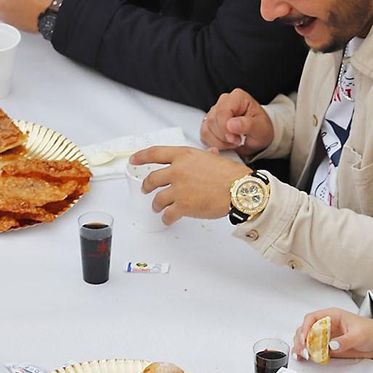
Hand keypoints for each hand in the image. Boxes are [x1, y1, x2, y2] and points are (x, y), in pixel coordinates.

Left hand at [131, 146, 249, 224]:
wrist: (239, 190)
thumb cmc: (231, 175)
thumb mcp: (215, 158)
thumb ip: (206, 156)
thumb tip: (209, 154)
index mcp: (184, 155)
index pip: (155, 153)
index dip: (140, 156)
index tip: (133, 160)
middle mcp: (177, 170)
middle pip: (152, 178)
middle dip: (146, 186)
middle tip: (146, 189)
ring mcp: (178, 188)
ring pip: (157, 199)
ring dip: (155, 204)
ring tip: (157, 207)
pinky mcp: (182, 206)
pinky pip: (168, 214)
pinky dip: (167, 218)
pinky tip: (168, 219)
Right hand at [200, 88, 273, 155]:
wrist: (258, 136)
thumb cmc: (261, 128)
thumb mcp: (260, 127)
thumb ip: (247, 125)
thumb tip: (231, 125)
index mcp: (237, 97)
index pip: (222, 111)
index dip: (225, 128)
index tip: (236, 139)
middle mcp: (223, 102)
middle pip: (212, 120)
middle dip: (224, 136)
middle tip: (238, 141)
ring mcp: (214, 113)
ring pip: (206, 129)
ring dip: (219, 142)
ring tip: (234, 142)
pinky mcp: (209, 124)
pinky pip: (204, 136)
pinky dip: (214, 144)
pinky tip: (226, 144)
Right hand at [292, 308, 372, 361]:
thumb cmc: (372, 332)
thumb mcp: (360, 335)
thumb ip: (346, 340)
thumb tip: (331, 345)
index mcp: (333, 316)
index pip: (312, 318)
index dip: (306, 327)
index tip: (305, 339)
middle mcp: (326, 325)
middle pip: (305, 329)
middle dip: (301, 340)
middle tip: (304, 351)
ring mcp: (326, 337)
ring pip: (306, 339)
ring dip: (301, 347)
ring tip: (302, 355)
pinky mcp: (327, 348)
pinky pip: (312, 349)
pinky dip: (306, 353)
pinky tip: (302, 358)